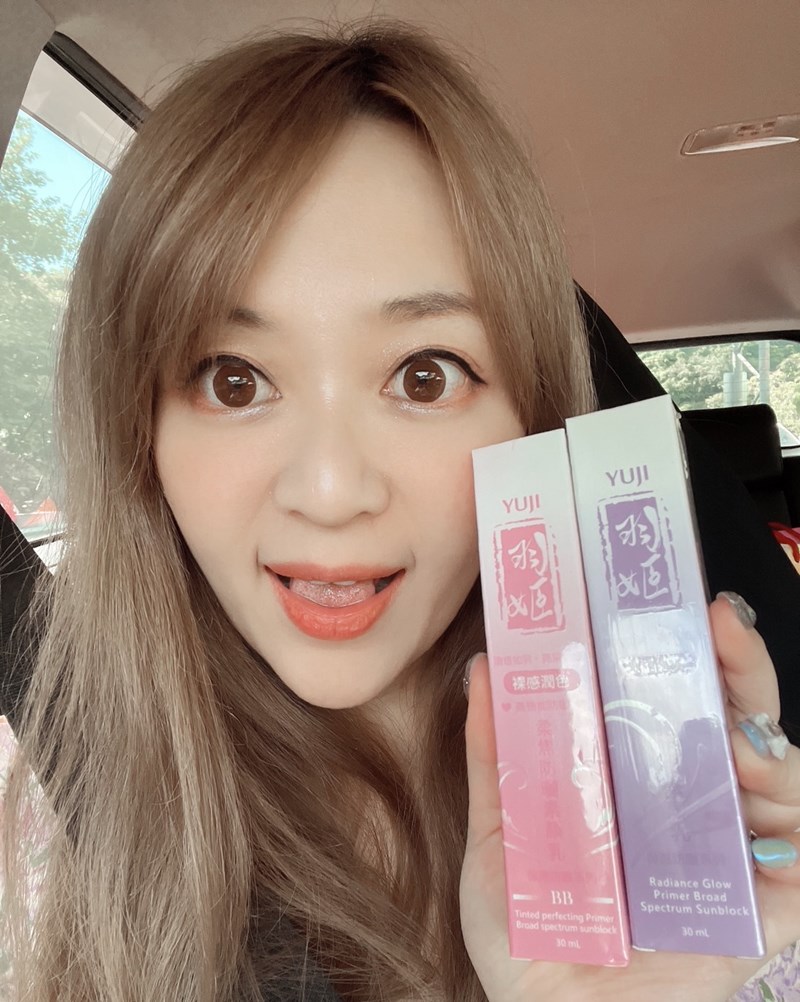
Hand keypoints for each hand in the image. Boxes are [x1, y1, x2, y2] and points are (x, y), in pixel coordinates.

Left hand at [460, 593, 799, 1001]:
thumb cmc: (531, 936)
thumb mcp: (502, 835)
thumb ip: (495, 755)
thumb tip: (484, 667)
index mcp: (634, 777)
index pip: (663, 697)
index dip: (666, 646)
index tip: (650, 599)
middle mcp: (689, 800)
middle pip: (727, 714)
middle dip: (730, 660)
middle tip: (713, 618)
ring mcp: (732, 846)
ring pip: (774, 761)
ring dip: (758, 716)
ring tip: (727, 692)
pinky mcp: (769, 901)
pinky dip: (790, 800)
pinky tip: (753, 770)